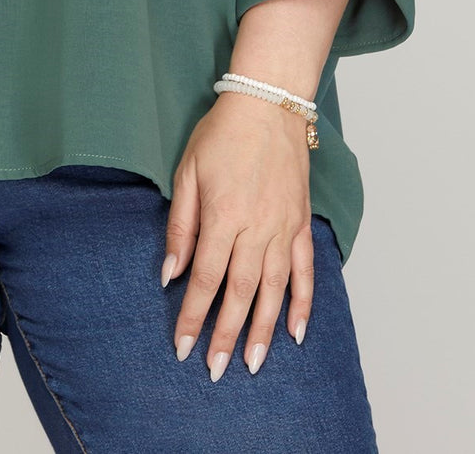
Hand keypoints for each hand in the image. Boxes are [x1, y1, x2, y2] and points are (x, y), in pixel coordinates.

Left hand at [162, 91, 313, 377]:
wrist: (268, 103)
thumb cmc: (222, 133)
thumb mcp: (187, 171)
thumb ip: (180, 225)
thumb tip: (169, 272)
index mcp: (222, 216)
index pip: (204, 278)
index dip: (193, 315)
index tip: (183, 346)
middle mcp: (256, 228)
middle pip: (240, 293)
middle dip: (225, 334)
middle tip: (216, 370)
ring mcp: (282, 227)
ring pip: (274, 290)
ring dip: (264, 330)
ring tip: (252, 363)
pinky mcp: (300, 222)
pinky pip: (305, 270)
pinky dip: (303, 303)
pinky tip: (297, 331)